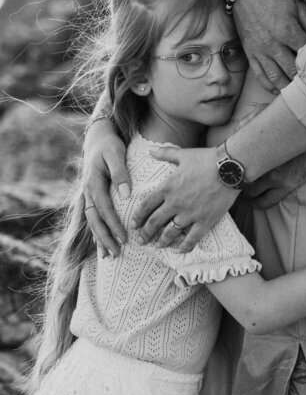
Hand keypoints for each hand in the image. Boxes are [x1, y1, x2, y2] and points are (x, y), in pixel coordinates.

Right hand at [83, 119, 130, 256]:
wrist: (98, 138)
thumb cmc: (110, 145)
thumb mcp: (116, 154)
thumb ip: (121, 173)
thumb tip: (127, 194)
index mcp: (93, 183)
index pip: (104, 209)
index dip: (113, 225)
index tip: (124, 238)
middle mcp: (88, 192)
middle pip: (94, 221)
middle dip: (105, 238)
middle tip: (117, 253)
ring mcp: (88, 196)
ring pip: (92, 222)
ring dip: (100, 239)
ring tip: (110, 256)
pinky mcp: (92, 197)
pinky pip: (93, 219)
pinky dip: (97, 233)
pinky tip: (102, 246)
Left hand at [132, 145, 236, 251]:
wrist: (230, 166)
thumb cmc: (206, 158)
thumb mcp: (183, 154)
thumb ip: (165, 153)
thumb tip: (150, 151)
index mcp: (168, 187)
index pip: (146, 205)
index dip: (138, 216)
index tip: (134, 224)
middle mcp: (175, 203)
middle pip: (154, 222)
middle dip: (145, 233)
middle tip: (141, 241)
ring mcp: (190, 213)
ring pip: (170, 233)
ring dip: (162, 241)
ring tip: (159, 245)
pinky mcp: (205, 220)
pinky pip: (192, 238)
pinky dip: (185, 247)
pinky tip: (180, 251)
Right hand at [233, 0, 305, 91]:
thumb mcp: (298, 6)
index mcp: (288, 31)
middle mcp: (273, 45)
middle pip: (293, 71)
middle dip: (304, 80)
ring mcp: (260, 51)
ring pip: (276, 78)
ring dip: (288, 88)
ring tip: (299, 93)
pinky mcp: (250, 53)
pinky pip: (260, 75)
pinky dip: (269, 86)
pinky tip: (279, 90)